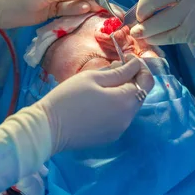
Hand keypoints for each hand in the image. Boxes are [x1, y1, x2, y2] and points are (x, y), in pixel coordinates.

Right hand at [38, 57, 154, 153]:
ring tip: (103, 83)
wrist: (48, 128)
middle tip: (113, 67)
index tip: (126, 58)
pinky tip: (98, 101)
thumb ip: (119, 71)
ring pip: (129, 106)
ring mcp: (119, 130)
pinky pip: (119, 117)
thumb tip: (136, 65)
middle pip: (139, 94)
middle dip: (131, 78)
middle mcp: (128, 118)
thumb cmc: (68, 97)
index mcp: (126, 101)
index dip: (140, 67)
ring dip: (123, 92)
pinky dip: (115, 106)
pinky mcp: (109, 137)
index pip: (147, 81)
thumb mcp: (93, 78)